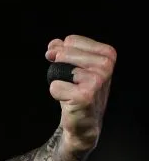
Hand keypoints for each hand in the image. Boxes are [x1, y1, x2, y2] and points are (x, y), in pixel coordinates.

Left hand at [46, 35, 115, 155]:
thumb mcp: (73, 64)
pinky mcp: (85, 95)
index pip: (71, 40)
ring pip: (58, 68)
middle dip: (59, 66)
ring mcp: (97, 80)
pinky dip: (57, 93)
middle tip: (72, 81)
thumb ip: (62, 49)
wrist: (85, 120)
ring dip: (59, 80)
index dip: (63, 53)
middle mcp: (106, 65)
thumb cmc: (79, 89)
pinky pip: (55, 86)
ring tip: (73, 90)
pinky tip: (71, 100)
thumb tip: (53, 46)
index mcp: (107, 54)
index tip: (72, 67)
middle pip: (62, 53)